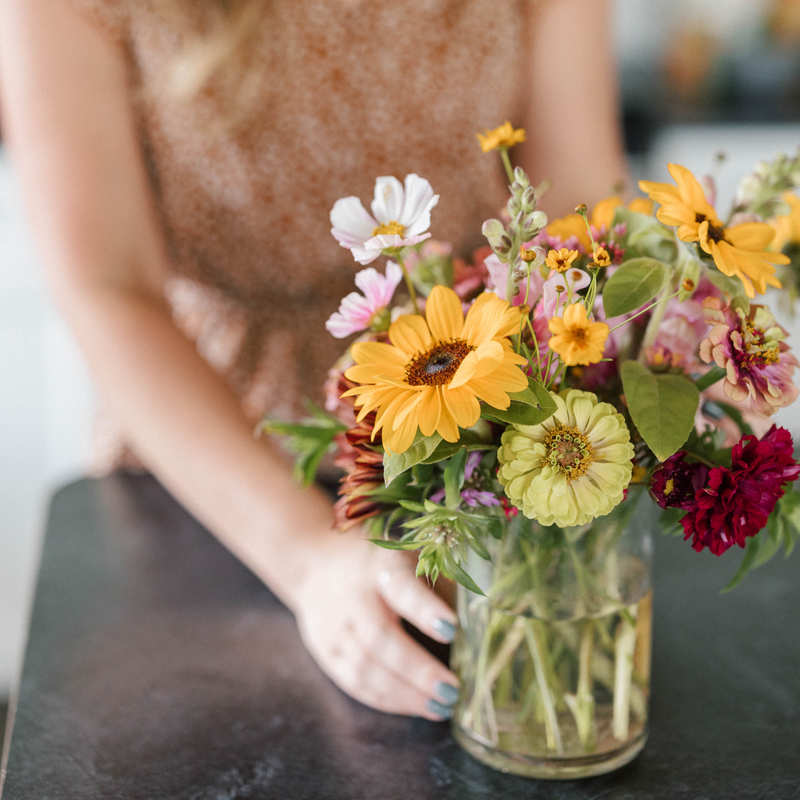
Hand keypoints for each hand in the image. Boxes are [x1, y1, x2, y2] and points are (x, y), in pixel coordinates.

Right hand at [293, 532, 459, 720]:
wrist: (315, 565)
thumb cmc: (378, 565)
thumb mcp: (407, 559)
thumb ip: (438, 584)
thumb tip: (478, 617)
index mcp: (379, 567)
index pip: (400, 587)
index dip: (425, 610)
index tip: (452, 629)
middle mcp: (353, 597)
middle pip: (380, 639)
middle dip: (417, 670)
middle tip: (452, 690)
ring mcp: (335, 628)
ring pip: (366, 669)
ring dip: (405, 694)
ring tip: (441, 706)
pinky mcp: (327, 653)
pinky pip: (355, 684)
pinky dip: (387, 701)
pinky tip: (415, 706)